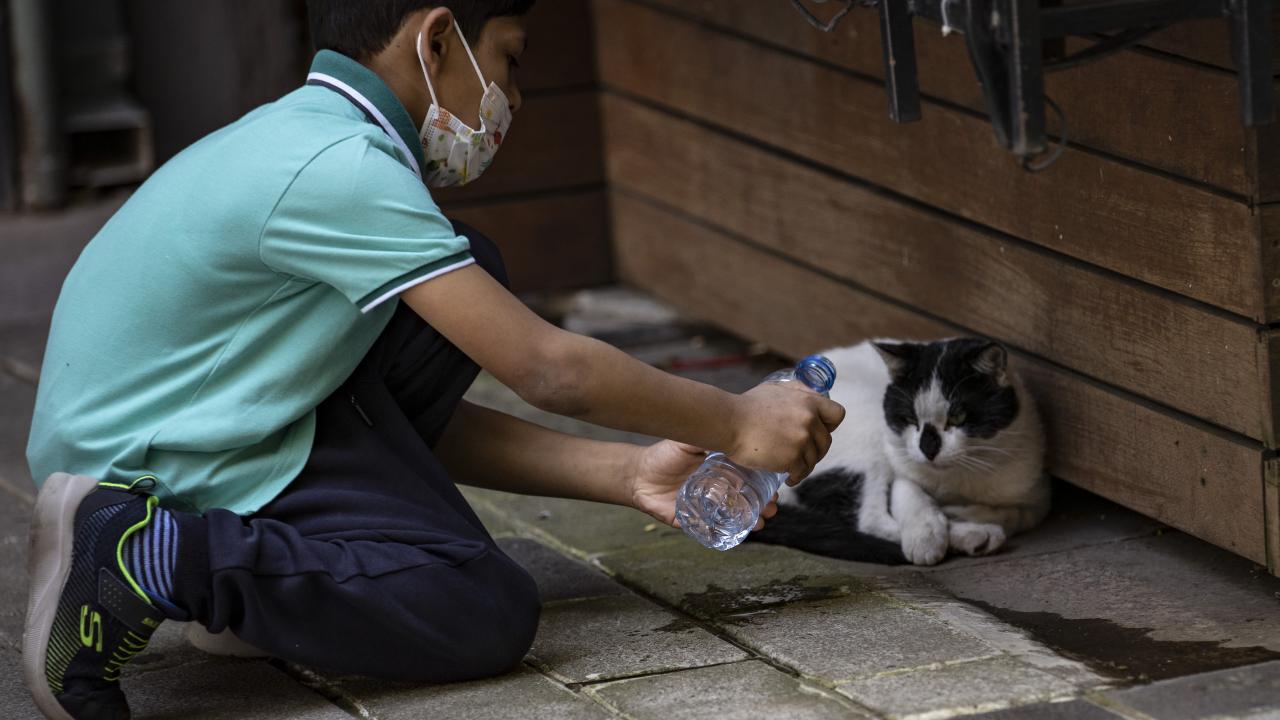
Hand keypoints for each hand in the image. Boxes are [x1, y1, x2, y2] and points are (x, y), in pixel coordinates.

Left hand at [627, 440, 781, 529]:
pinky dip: (724, 534)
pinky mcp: (692, 522)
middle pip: (747, 502)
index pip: (749, 480)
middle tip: (773, 507)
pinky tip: (737, 534)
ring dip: (750, 522)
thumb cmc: (664, 454)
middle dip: (764, 506)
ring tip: (760, 521)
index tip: (777, 488)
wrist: (638, 473)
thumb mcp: (688, 441)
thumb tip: (729, 430)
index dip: (765, 485)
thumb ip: (706, 435)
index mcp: (720, 472)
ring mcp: (706, 508)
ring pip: (734, 518)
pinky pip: (711, 531)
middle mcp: (717, 491)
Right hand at [726, 383, 844, 483]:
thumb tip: (812, 394)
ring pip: (814, 459)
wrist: (729, 422)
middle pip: (825, 441)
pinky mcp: (792, 458)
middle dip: (815, 450)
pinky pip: (802, 472)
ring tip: (793, 469)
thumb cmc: (747, 406)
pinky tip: (789, 478)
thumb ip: (797, 391)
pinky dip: (796, 477)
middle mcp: (809, 420)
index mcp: (808, 401)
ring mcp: (801, 440)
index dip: (829, 425)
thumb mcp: (776, 389)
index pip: (837, 414)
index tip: (819, 431)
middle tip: (802, 455)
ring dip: (805, 466)